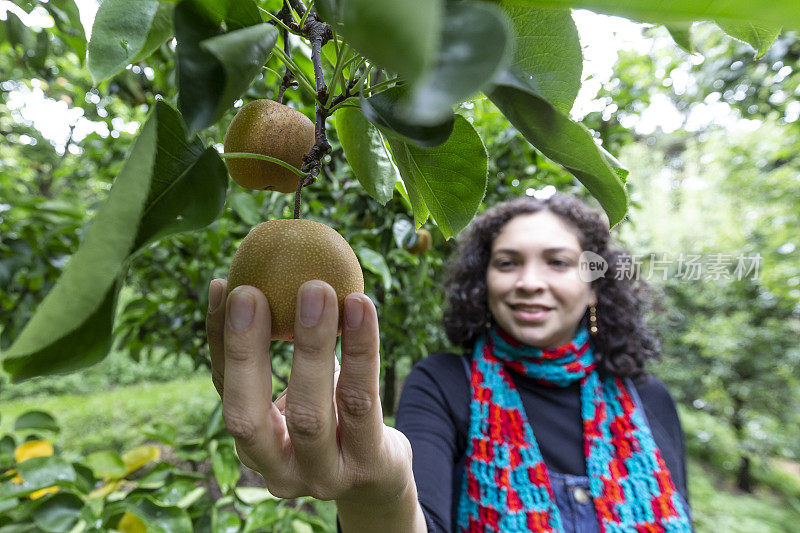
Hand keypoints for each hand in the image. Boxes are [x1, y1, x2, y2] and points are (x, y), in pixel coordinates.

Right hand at [205, 279, 413, 504]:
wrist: (379, 476)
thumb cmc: (331, 416)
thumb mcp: (299, 389)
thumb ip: (275, 349)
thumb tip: (254, 270)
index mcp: (250, 445)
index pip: (226, 390)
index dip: (220, 337)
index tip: (224, 284)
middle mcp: (276, 469)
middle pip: (247, 415)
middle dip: (246, 350)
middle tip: (253, 291)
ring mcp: (322, 475)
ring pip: (311, 412)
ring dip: (311, 346)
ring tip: (317, 290)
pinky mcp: (367, 464)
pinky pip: (363, 401)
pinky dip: (362, 350)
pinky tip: (361, 305)